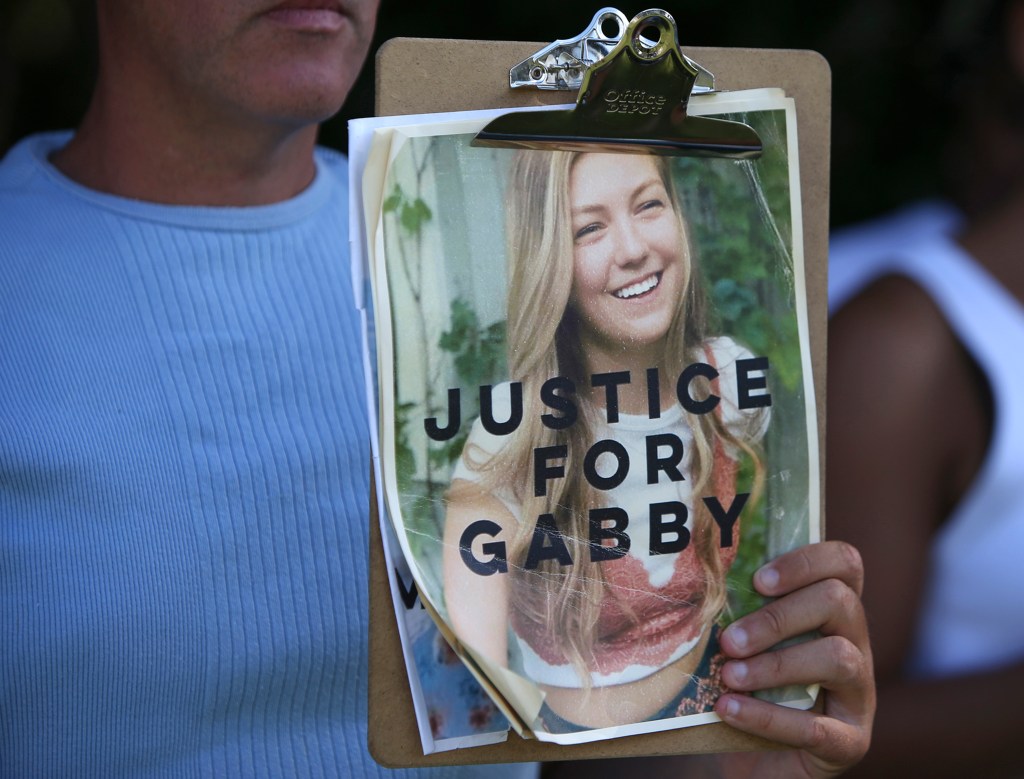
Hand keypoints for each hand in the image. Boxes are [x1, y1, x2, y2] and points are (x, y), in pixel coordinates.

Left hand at [711, 540, 874, 778]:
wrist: (758, 760)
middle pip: (839, 602)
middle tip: (731, 640)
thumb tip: (692, 581)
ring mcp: (860, 695)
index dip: (806, 561)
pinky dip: (768, 717)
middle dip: (779, 617)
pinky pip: (819, 726)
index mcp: (833, 613)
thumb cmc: (748, 687)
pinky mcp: (850, 742)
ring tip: (729, 675)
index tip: (759, 580)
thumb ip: (738, 611)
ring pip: (839, 658)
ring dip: (776, 664)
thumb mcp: (746, 643)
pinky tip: (729, 708)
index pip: (844, 564)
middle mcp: (856, 645)